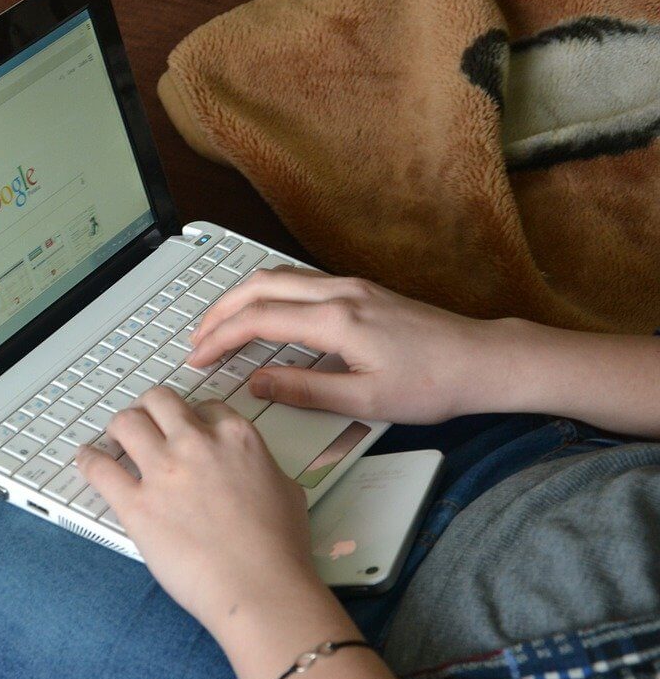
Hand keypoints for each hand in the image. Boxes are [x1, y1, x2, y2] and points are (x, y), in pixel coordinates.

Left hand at [76, 388, 314, 630]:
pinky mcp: (136, 504)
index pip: (204, 406)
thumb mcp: (287, 491)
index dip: (191, 417)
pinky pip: (99, 468)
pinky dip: (88, 460)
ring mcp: (163, 471)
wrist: (260, 589)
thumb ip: (263, 468)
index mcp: (236, 438)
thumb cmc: (279, 551)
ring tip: (114, 439)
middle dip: (149, 408)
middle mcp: (196, 445)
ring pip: (125, 422)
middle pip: (159, 401)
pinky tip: (87, 460)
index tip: (183, 428)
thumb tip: (252, 469)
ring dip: (118, 427)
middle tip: (144, 423)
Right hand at [188, 268, 495, 423]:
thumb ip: (304, 391)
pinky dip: (267, 293)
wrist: (482, 361)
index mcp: (337, 321)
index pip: (258, 319)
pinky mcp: (361, 289)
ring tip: (219, 325)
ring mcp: (351, 286)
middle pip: (259, 286)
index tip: (198, 358)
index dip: (221, 338)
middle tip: (196, 338)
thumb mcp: (365, 401)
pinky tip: (262, 313)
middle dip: (220, 311)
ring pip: (278, 277)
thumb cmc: (434, 384)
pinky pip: (299, 281)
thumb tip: (257, 382)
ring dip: (241, 297)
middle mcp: (340, 293)